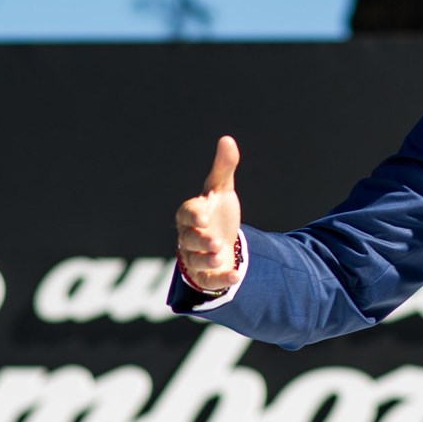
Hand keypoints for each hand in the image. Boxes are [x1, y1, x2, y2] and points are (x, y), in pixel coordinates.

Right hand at [174, 136, 242, 291]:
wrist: (222, 242)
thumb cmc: (217, 213)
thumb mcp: (222, 190)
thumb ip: (223, 168)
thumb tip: (227, 140)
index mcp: (191, 215)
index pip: (186, 213)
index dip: (193, 214)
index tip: (204, 215)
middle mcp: (189, 237)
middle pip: (188, 239)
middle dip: (200, 240)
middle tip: (214, 241)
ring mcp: (196, 258)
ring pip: (195, 262)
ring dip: (207, 259)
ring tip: (221, 254)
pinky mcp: (207, 276)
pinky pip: (209, 281)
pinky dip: (222, 280)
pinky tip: (236, 276)